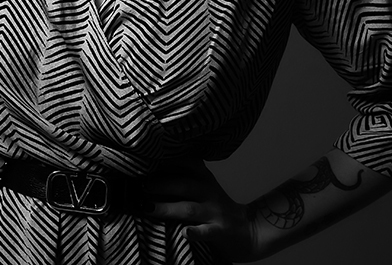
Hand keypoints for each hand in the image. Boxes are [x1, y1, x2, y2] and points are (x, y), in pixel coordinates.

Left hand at [144, 159, 259, 261]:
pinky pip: (207, 232)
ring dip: (167, 208)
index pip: (185, 163)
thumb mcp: (203, 188)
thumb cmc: (217, 209)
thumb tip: (147, 173)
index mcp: (203, 179)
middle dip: (161, 184)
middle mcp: (208, 192)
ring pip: (189, 208)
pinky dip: (195, 233)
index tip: (145, 158)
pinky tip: (185, 233)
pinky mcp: (220, 232)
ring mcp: (214, 213)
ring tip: (148, 208)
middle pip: (183, 184)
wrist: (251, 231)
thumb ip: (182, 179)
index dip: (166, 160)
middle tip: (140, 185)